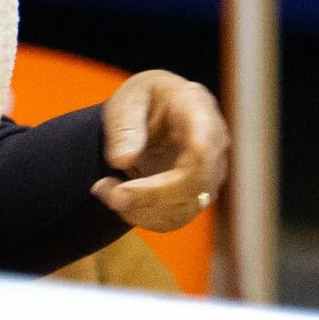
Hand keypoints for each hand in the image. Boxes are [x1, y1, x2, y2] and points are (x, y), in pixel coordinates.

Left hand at [93, 70, 227, 231]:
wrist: (154, 113)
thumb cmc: (143, 101)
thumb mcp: (127, 101)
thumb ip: (125, 126)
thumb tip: (124, 160)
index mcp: (198, 109)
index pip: (202, 149)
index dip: (169, 178)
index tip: (124, 189)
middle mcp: (215, 142)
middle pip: (194, 186)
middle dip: (145, 198)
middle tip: (103, 190)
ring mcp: (212, 171)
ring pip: (185, 208)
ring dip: (140, 209)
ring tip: (106, 189)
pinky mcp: (201, 193)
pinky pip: (177, 218)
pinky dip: (144, 217)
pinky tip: (122, 199)